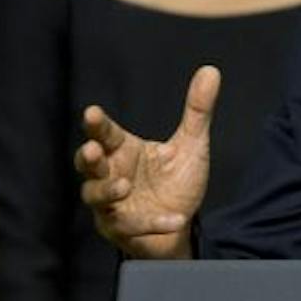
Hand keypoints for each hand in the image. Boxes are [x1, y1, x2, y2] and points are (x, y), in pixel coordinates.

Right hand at [76, 65, 217, 257]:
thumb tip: (211, 71)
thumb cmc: (177, 183)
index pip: (105, 134)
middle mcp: (111, 175)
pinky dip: (153, 224)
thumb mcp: (191, 146)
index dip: (97, 124)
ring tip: (125, 185)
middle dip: (89, 157)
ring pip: (96, 197)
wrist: (183, 227)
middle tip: (94, 149)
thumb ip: (197, 112)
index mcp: (123, 151)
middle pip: (89, 165)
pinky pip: (132, 227)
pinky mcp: (122, 230)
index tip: (92, 113)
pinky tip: (176, 219)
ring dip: (108, 191)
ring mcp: (111, 205)